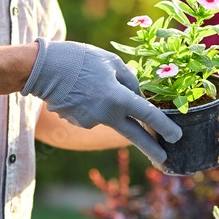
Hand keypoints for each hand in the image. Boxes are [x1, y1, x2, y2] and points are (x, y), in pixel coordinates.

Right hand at [22, 38, 181, 163]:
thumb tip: (138, 96)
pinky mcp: (78, 123)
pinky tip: (80, 91)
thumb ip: (129, 80)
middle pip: (133, 135)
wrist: (42, 69)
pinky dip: (92, 105)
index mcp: (118, 98)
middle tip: (164, 159)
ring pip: (109, 116)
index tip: (176, 137)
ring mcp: (91, 122)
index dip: (164, 126)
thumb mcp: (110, 61)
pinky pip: (93, 114)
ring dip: (107, 105)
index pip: (147, 115)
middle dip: (150, 147)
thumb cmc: (80, 59)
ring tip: (89, 83)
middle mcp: (106, 115)